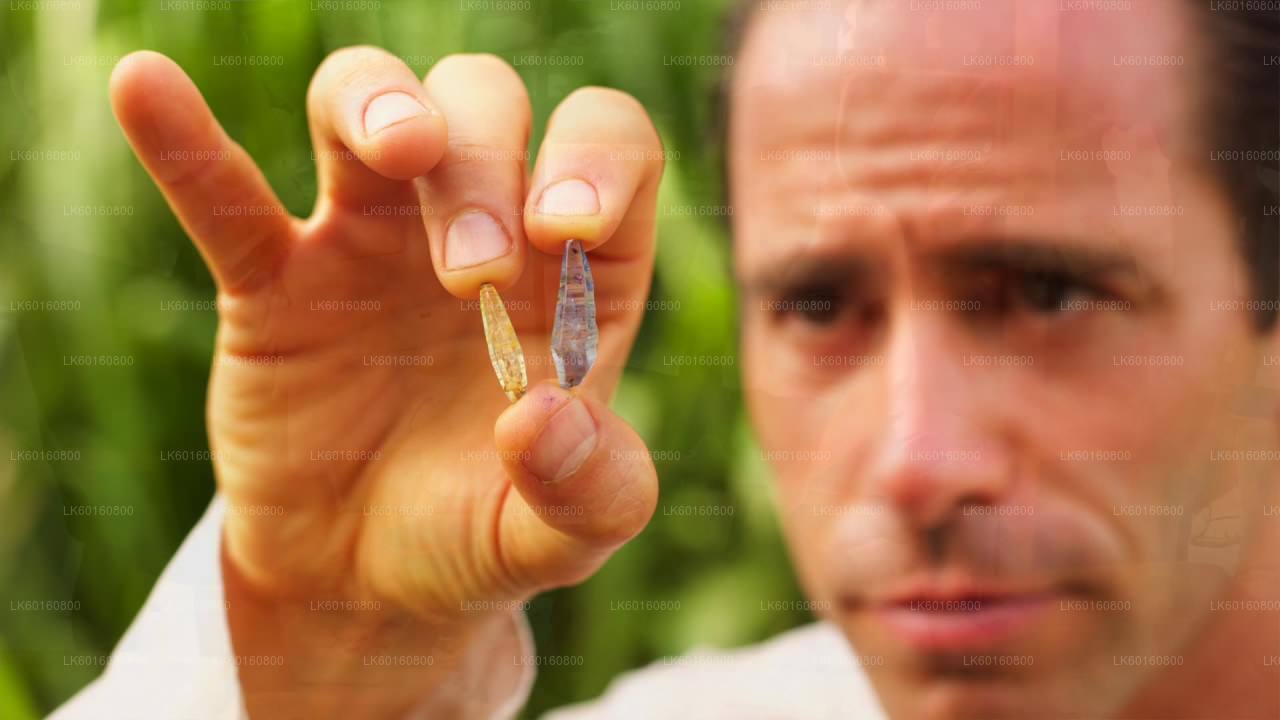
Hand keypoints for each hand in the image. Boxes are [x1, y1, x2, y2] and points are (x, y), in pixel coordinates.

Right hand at [109, 46, 662, 717]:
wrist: (361, 583)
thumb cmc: (476, 538)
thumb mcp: (554, 543)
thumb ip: (590, 494)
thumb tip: (544, 416)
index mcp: (572, 274)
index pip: (609, 145)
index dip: (597, 157)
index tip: (566, 228)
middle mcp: (479, 229)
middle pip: (486, 107)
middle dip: (482, 164)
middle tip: (472, 282)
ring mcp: (370, 241)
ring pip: (368, 105)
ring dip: (380, 106)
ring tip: (398, 153)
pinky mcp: (273, 282)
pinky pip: (225, 197)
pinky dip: (187, 144)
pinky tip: (146, 86)